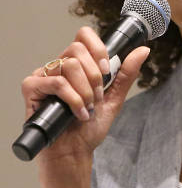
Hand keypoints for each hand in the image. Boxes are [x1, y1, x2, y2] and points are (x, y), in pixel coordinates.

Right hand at [21, 26, 149, 163]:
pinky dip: (73, 99)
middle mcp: (58, 66)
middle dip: (95, 77)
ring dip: (85, 91)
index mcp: (77, 64)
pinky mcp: (32, 88)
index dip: (98, 50)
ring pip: (69, 64)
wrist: (75, 151)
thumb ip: (126, 74)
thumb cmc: (89, 128)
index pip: (84, 36)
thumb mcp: (114, 98)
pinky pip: (56, 82)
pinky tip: (77, 113)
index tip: (107, 71)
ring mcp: (44, 76)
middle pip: (77, 49)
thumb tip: (143, 50)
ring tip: (87, 108)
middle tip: (96, 98)